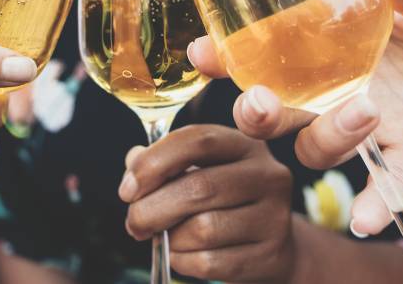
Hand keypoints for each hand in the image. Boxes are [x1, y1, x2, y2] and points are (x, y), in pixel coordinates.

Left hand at [120, 125, 294, 282]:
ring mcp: (274, 216)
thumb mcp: (199, 171)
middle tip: (135, 223)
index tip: (128, 189)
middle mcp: (267, 175)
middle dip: (151, 209)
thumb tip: (134, 161)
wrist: (271, 245)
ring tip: (166, 239)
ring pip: (203, 229)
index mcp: (245, 144)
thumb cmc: (223, 202)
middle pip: (199, 188)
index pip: (197, 139)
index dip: (155, 162)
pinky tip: (182, 255)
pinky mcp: (270, 254)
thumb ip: (163, 163)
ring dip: (170, 239)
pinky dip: (183, 261)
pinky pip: (210, 263)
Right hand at [190, 0, 402, 234]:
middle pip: (277, 110)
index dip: (231, 54)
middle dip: (255, 112)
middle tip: (257, 103)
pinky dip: (374, 203)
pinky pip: (386, 183)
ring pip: (320, 147)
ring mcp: (372, 127)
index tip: (204, 51)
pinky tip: (363, 221)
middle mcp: (340, 90)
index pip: (269, 52)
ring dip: (329, 136)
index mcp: (335, 45)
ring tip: (366, 109)